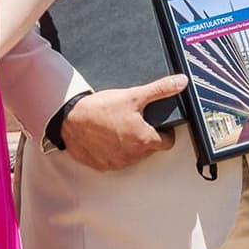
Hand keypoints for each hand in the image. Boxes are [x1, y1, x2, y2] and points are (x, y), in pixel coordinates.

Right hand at [59, 74, 188, 170]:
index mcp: (145, 139)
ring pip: (132, 156)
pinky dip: (111, 152)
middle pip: (149, 148)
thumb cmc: (98, 109)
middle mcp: (133, 155)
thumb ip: (160, 89)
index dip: (163, 131)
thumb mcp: (133, 95)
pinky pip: (113, 161)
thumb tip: (180, 82)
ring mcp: (117, 162)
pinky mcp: (102, 165)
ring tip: (115, 128)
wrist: (68, 118)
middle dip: (144, 137)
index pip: (167, 141)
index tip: (153, 123)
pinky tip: (104, 138)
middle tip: (130, 122)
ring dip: (128, 145)